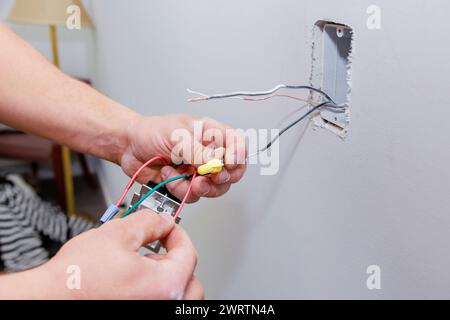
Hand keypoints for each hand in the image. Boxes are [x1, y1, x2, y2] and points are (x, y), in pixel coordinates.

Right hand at [31, 210, 202, 298]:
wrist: (48, 298)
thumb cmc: (76, 278)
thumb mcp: (118, 233)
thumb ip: (149, 222)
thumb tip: (163, 220)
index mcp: (166, 285)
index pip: (188, 253)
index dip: (178, 233)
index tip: (168, 227)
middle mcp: (164, 305)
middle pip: (190, 282)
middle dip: (177, 260)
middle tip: (160, 248)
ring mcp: (152, 314)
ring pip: (176, 296)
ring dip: (168, 278)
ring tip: (144, 265)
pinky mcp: (137, 316)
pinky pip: (158, 302)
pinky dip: (154, 291)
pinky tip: (132, 282)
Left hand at [120, 114, 246, 201]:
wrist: (128, 148)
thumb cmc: (151, 132)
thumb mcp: (176, 135)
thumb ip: (197, 151)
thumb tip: (214, 163)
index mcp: (211, 134)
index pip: (237, 144)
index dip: (238, 156)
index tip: (228, 164)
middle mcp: (208, 154)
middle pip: (232, 172)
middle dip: (218, 179)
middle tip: (204, 178)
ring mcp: (198, 171)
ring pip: (214, 189)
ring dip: (196, 187)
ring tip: (180, 177)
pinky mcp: (186, 185)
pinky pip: (193, 196)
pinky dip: (179, 189)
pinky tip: (167, 175)